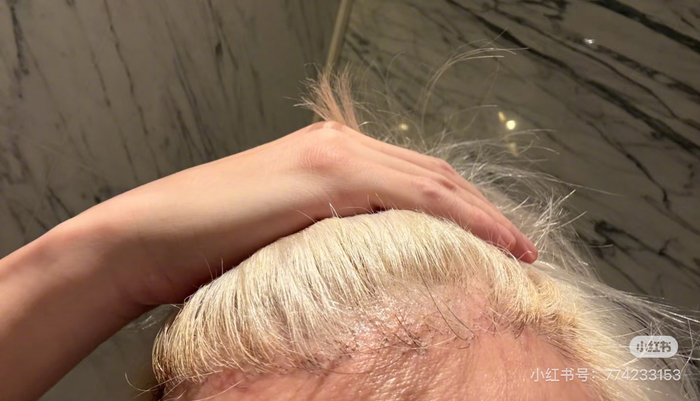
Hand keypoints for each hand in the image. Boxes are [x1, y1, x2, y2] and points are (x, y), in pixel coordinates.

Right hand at [76, 121, 536, 307]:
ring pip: (434, 180)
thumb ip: (328, 234)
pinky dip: (460, 216)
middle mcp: (339, 141)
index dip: (460, 208)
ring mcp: (335, 152)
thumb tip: (370, 262)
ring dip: (483, 213)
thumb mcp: (283, 237)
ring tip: (519, 250)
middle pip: (434, 174)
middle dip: (482, 209)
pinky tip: (490, 242)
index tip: (492, 242)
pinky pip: (416, 193)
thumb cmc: (207, 246)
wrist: (149, 235)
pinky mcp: (329, 172)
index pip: (413, 177)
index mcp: (329, 153)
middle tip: (519, 247)